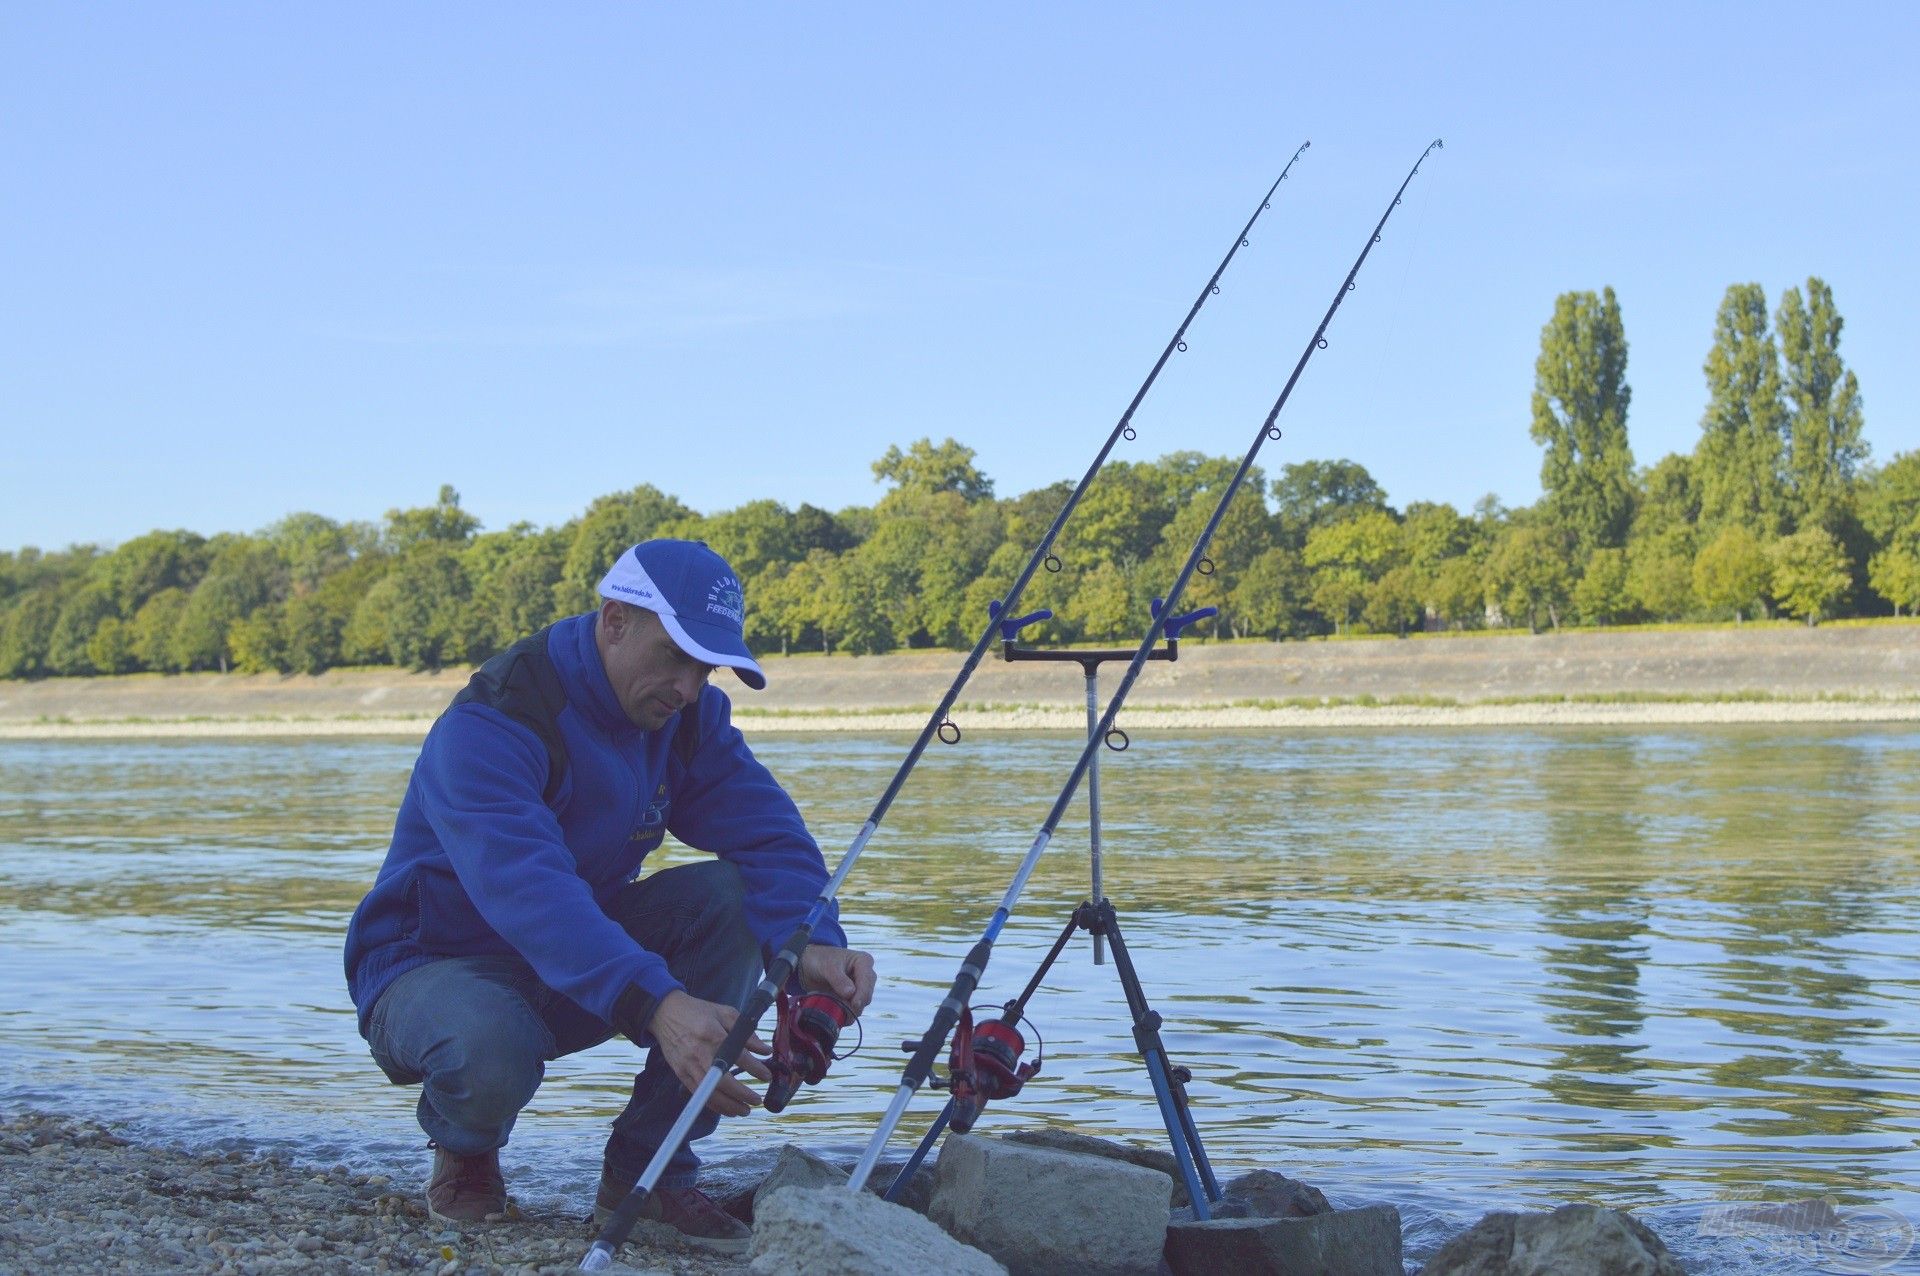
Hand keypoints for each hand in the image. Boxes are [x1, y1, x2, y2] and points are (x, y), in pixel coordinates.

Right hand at [645, 990, 771, 1117]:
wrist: (665, 1013)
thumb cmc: (698, 1012)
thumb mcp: (725, 1013)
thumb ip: (746, 1033)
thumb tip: (764, 1050)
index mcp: (714, 1036)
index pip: (739, 1057)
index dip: (756, 1069)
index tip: (767, 1076)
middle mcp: (701, 1054)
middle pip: (724, 1082)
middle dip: (743, 1095)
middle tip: (757, 1100)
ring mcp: (689, 1066)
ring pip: (710, 1093)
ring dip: (729, 1106)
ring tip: (745, 1110)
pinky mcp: (681, 1074)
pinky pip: (699, 1095)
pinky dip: (714, 1105)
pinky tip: (727, 1109)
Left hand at [797, 945, 876, 1015]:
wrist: (809, 966)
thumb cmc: (820, 960)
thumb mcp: (827, 967)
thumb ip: (838, 979)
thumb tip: (850, 993)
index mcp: (864, 961)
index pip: (867, 980)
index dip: (862, 994)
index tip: (854, 1004)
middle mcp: (866, 975)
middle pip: (867, 995)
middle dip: (855, 1004)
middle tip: (840, 1009)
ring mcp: (861, 988)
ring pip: (862, 1004)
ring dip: (849, 1010)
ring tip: (834, 1008)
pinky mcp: (854, 998)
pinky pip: (854, 1010)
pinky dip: (846, 1014)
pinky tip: (836, 1014)